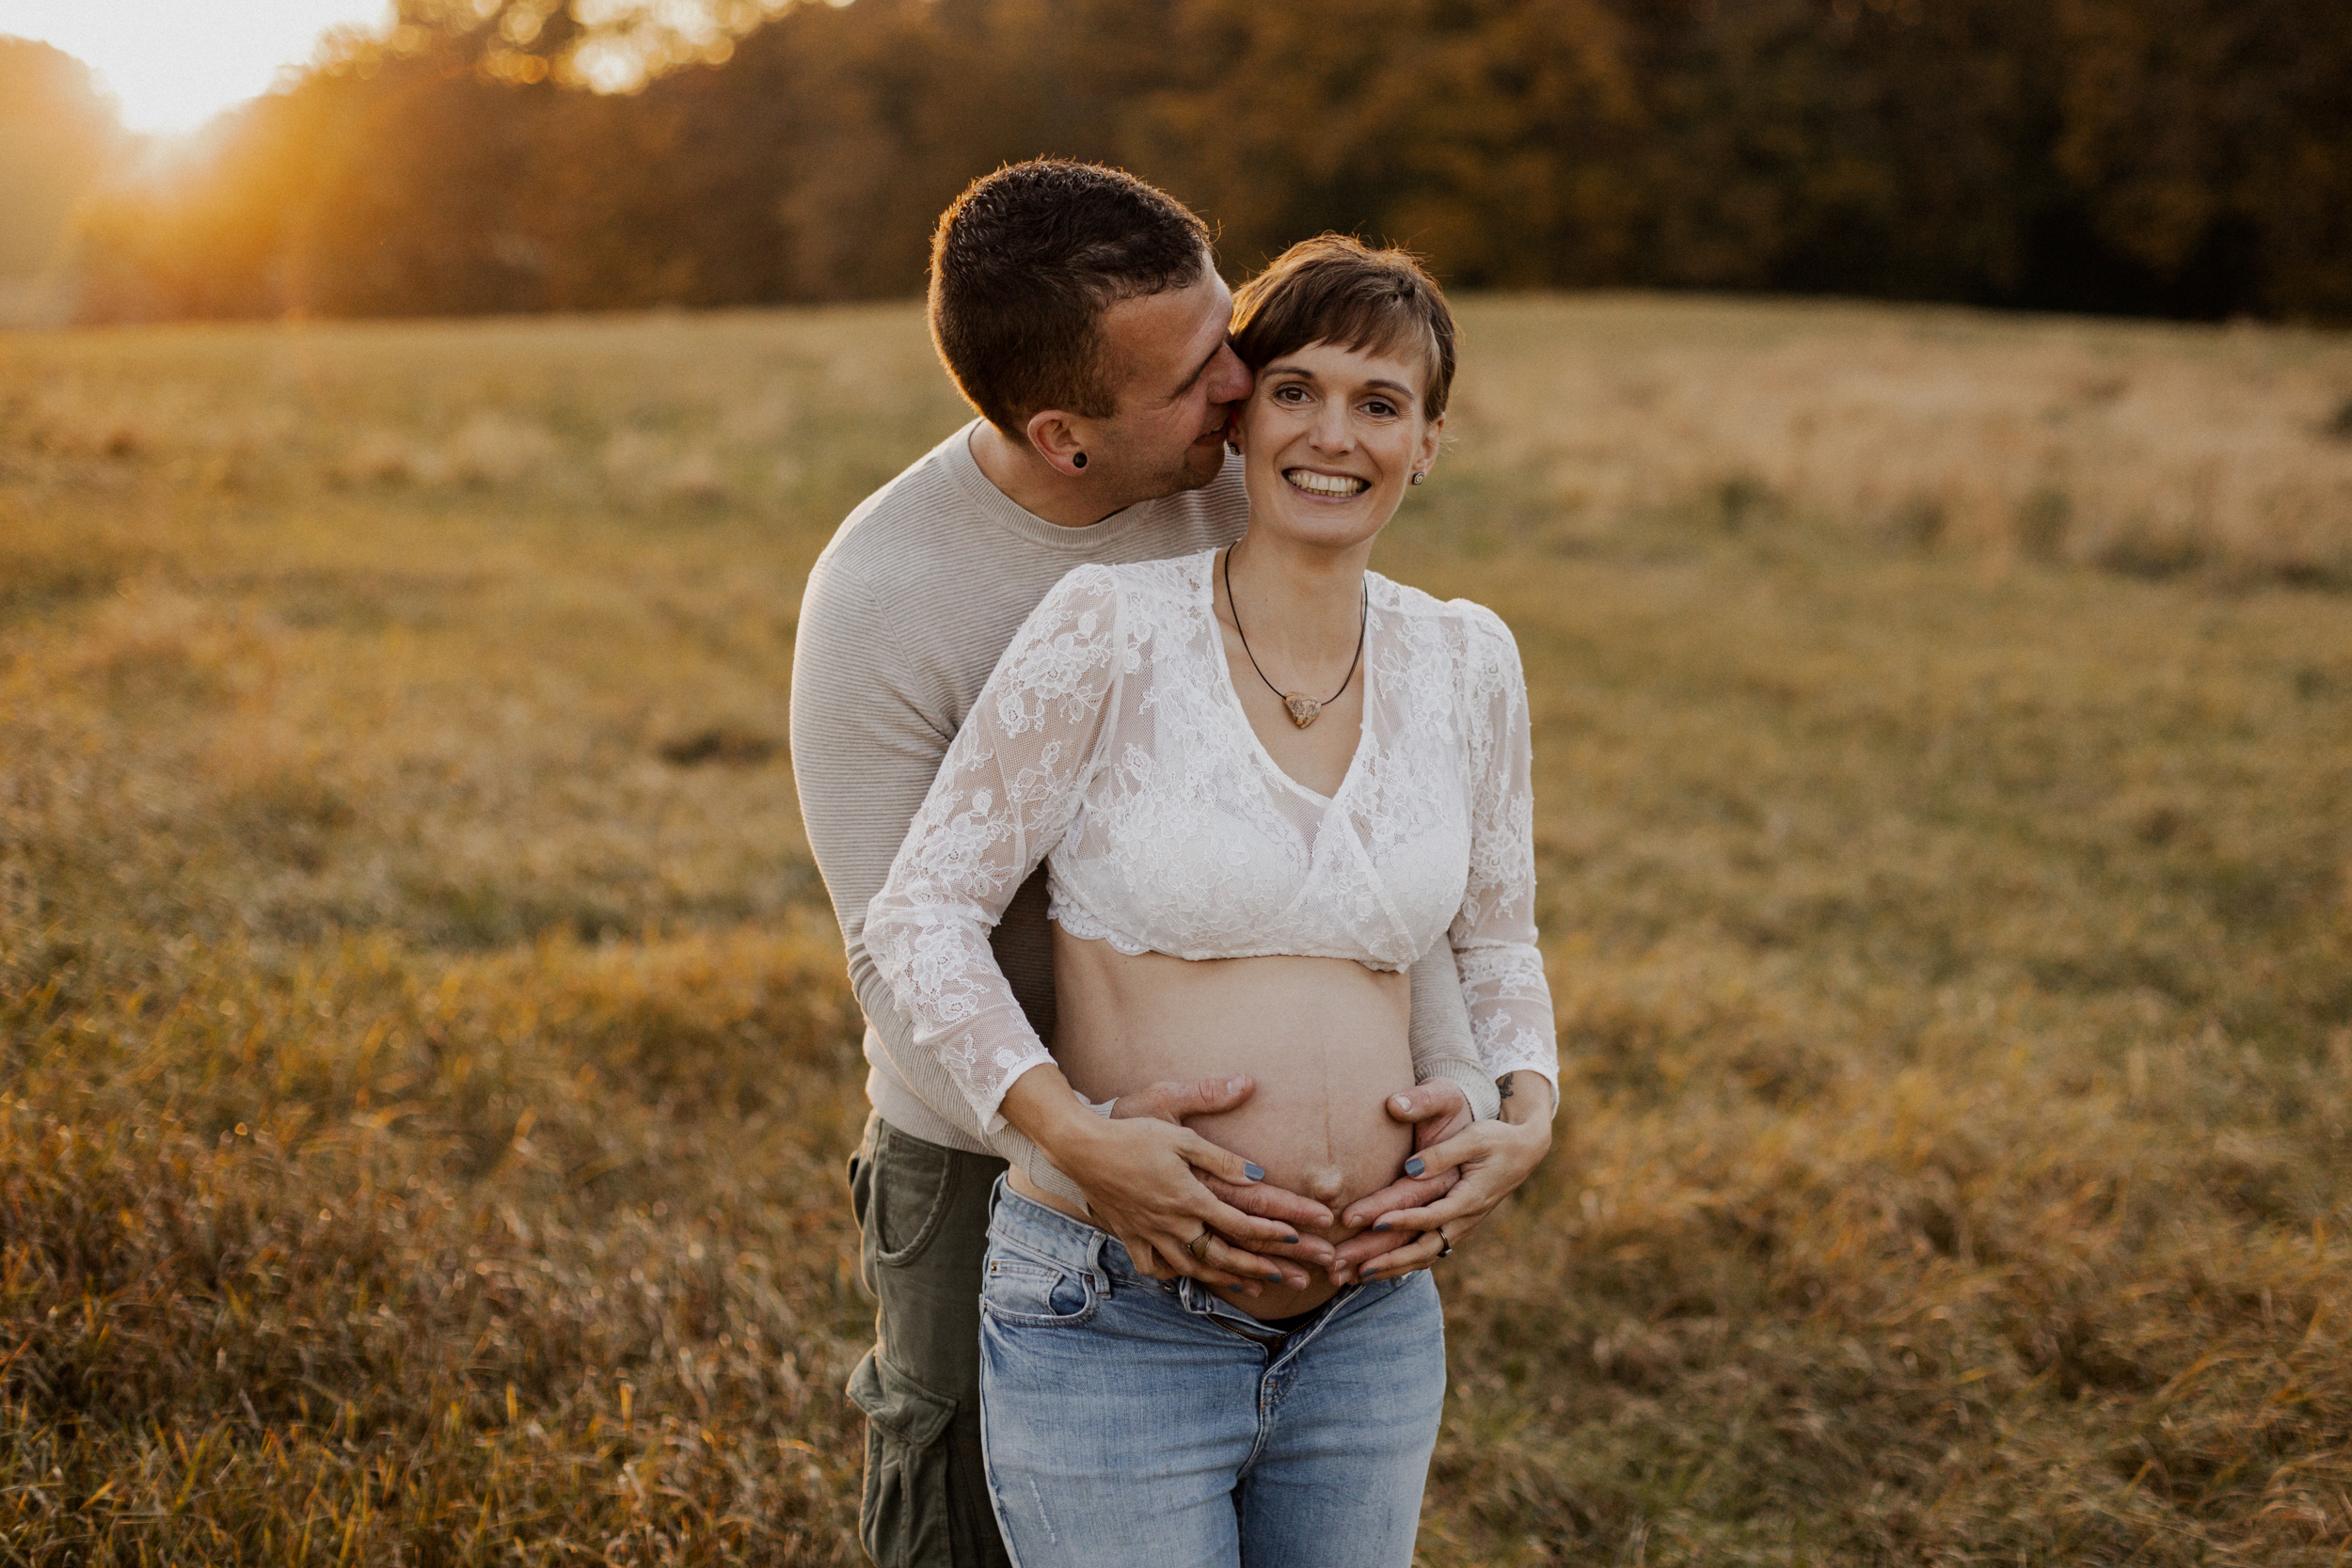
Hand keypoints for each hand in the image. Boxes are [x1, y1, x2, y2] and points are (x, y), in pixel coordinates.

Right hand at [1112, 1076, 1336, 1274]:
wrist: (1082, 1148)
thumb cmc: (1132, 1133)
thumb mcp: (1179, 1134)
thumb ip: (1220, 1156)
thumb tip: (1258, 1171)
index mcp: (1190, 1198)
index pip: (1240, 1223)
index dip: (1272, 1233)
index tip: (1297, 1237)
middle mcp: (1173, 1224)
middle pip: (1222, 1256)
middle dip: (1257, 1267)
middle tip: (1285, 1274)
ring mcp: (1150, 1235)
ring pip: (1192, 1268)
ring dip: (1224, 1278)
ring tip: (1250, 1285)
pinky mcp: (1130, 1236)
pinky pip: (1154, 1266)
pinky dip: (1173, 1275)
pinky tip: (1184, 1276)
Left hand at [1332, 1074, 1556, 1281]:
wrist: (1525, 1152)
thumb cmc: (1497, 1139)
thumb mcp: (1474, 1139)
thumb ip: (1442, 1153)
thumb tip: (1410, 1167)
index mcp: (1469, 1198)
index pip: (1431, 1215)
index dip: (1403, 1221)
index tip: (1373, 1224)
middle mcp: (1463, 1220)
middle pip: (1421, 1248)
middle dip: (1384, 1259)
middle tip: (1348, 1266)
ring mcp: (1460, 1228)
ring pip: (1422, 1256)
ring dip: (1388, 1268)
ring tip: (1353, 1277)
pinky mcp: (1454, 1228)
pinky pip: (1426, 1252)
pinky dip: (1401, 1264)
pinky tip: (1376, 1271)